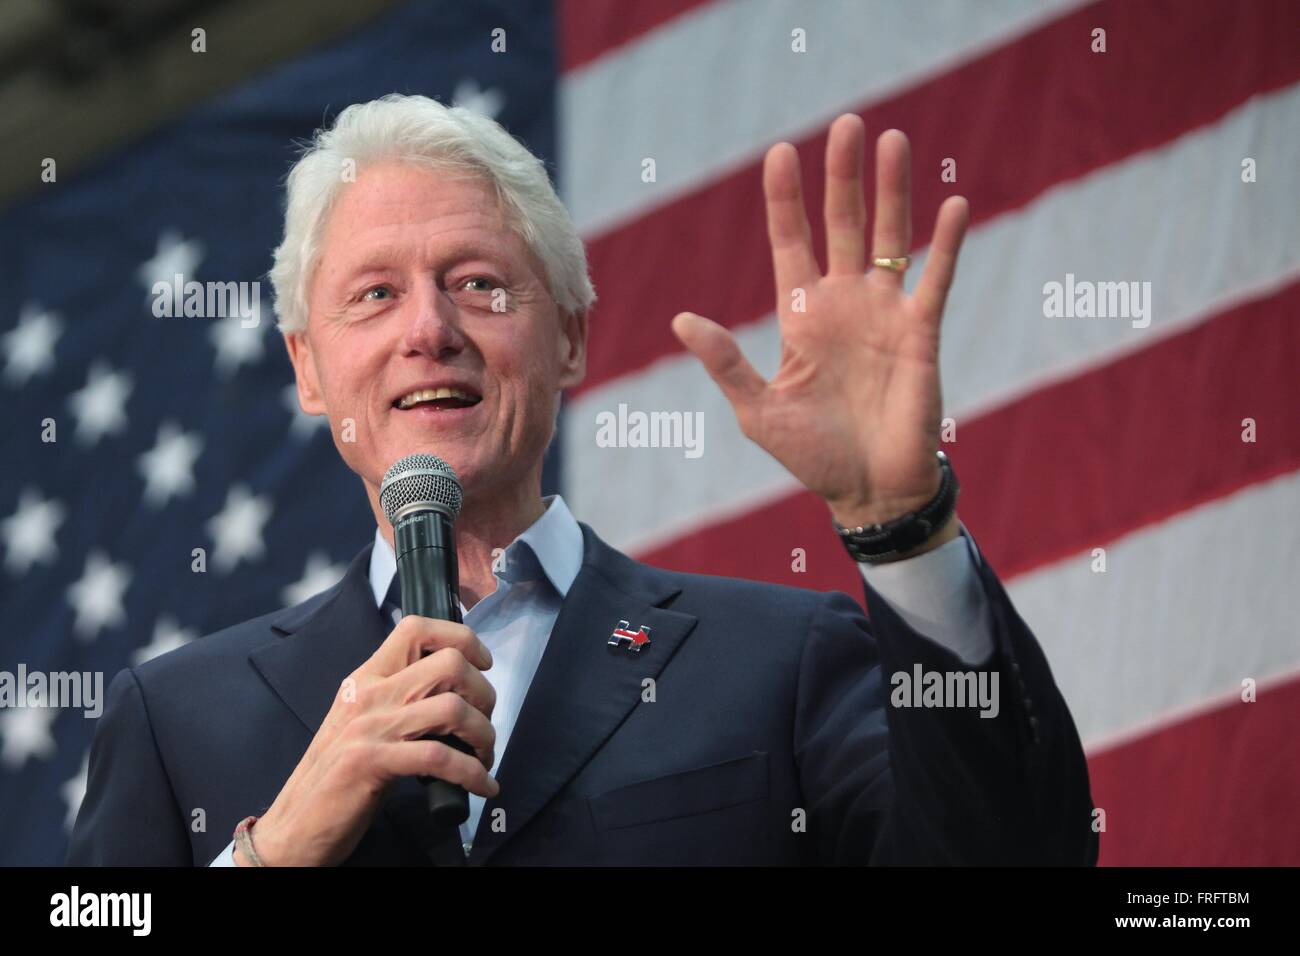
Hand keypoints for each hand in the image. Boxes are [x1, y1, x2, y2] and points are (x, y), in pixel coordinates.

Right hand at [238, 616, 498, 865]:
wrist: (295, 825)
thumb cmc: (338, 777)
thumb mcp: (366, 724)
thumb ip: (400, 700)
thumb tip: (456, 694)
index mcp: (366, 679)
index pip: (416, 628)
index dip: (461, 639)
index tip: (483, 664)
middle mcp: (368, 694)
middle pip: (448, 664)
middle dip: (484, 693)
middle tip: (485, 722)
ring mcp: (369, 727)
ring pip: (452, 708)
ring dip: (483, 736)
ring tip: (484, 758)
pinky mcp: (370, 762)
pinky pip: (441, 757)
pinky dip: (473, 773)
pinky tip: (481, 786)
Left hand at [672, 116, 969, 533]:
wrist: (869, 491)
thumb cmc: (812, 456)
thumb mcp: (759, 411)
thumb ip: (726, 363)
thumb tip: (681, 320)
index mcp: (801, 317)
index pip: (790, 243)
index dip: (785, 199)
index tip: (779, 153)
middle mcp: (843, 304)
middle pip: (841, 224)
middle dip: (842, 176)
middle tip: (846, 124)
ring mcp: (884, 314)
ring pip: (889, 237)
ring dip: (891, 191)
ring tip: (892, 140)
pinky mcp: (921, 333)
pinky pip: (935, 279)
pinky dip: (946, 244)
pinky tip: (954, 206)